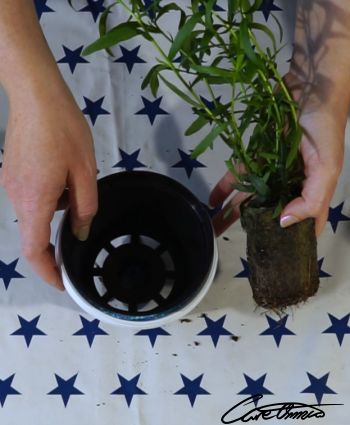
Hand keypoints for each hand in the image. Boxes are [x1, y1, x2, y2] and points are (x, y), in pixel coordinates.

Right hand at [0, 82, 97, 289]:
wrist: (36, 96)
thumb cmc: (65, 131)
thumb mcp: (85, 172)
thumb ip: (85, 208)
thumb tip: (78, 233)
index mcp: (36, 201)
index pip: (34, 250)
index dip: (47, 272)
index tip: (62, 282)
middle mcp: (17, 197)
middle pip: (34, 234)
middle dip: (57, 237)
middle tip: (80, 222)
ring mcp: (10, 185)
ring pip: (35, 213)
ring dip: (57, 210)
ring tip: (75, 182)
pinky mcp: (11, 173)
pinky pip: (32, 197)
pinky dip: (49, 197)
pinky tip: (63, 174)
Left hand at [209, 76, 344, 236]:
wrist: (309, 83)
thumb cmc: (323, 125)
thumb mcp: (327, 166)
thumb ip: (312, 198)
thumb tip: (284, 223)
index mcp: (311, 190)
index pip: (302, 224)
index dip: (289, 241)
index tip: (272, 257)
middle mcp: (290, 183)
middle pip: (269, 213)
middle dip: (253, 229)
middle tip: (233, 246)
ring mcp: (271, 169)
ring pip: (250, 197)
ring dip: (232, 212)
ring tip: (214, 228)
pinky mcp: (255, 155)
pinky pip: (237, 175)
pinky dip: (224, 188)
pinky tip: (212, 202)